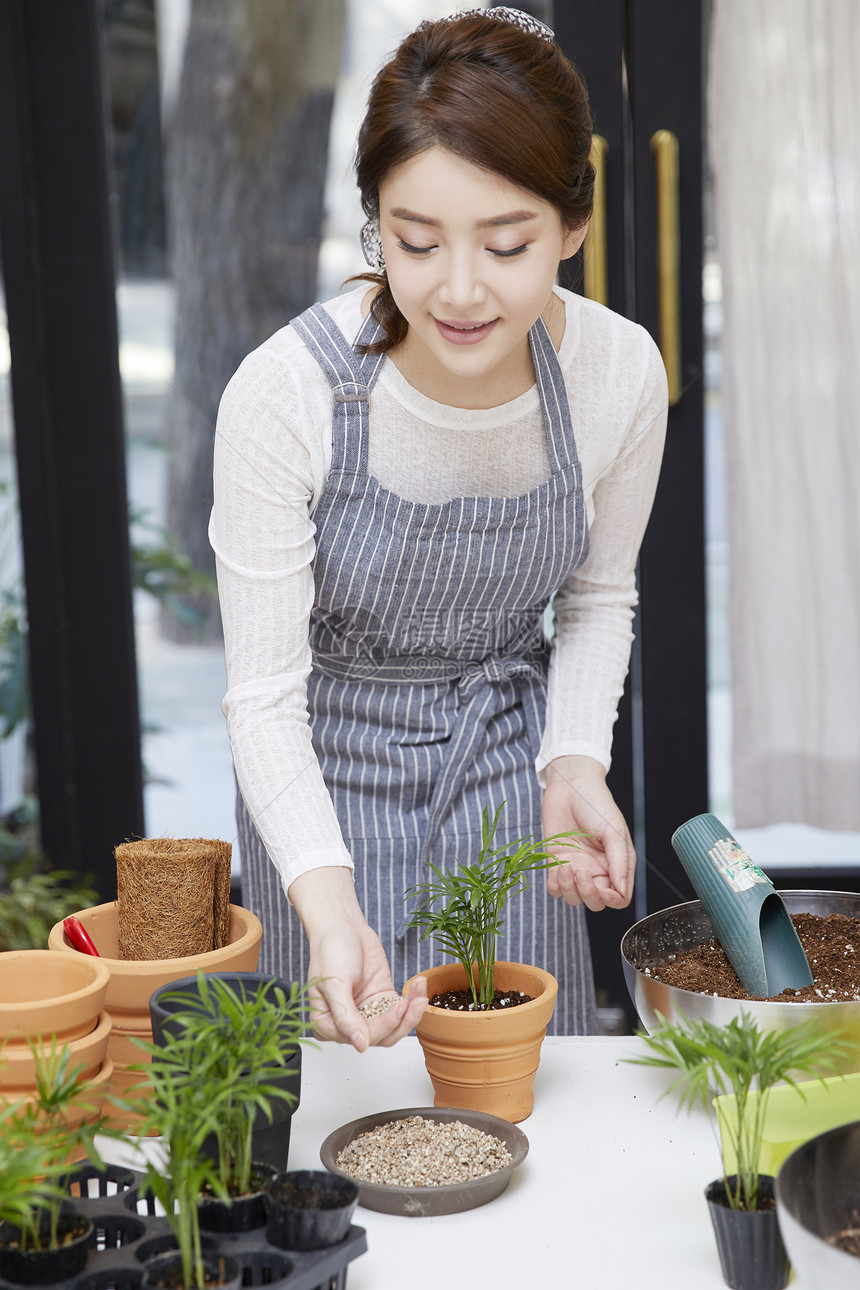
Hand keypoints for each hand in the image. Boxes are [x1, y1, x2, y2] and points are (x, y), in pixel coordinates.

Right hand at [289, 867, 426, 1050]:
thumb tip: (360, 1045)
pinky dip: (413, 1000)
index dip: (381, 1027)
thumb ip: (345, 1016)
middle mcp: (349, 1022)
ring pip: (393, 1027)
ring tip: (421, 995)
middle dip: (400, 1021)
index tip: (398, 1008)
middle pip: (380, 1036)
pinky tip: (420, 986)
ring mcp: (368, 1011)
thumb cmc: (330, 950)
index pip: (359, 1038)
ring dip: (411, 1014)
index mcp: (329, 1024)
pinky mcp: (383, 998)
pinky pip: (401, 1009)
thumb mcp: (334, 983)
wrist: (342, 925)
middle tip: (414, 1002)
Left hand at [542, 755, 635, 911]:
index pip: (619, 897)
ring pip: (575, 899)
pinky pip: (555, 889)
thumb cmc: (596, 804)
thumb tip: (621, 891)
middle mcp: (597, 869)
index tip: (603, 889)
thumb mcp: (613, 831)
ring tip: (567, 867)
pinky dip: (556, 885)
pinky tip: (558, 867)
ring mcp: (576, 867)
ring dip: (570, 890)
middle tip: (581, 872)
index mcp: (616, 864)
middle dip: (588, 894)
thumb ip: (619, 862)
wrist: (570, 786)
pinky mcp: (556, 863)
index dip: (611, 900)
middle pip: (596, 902)